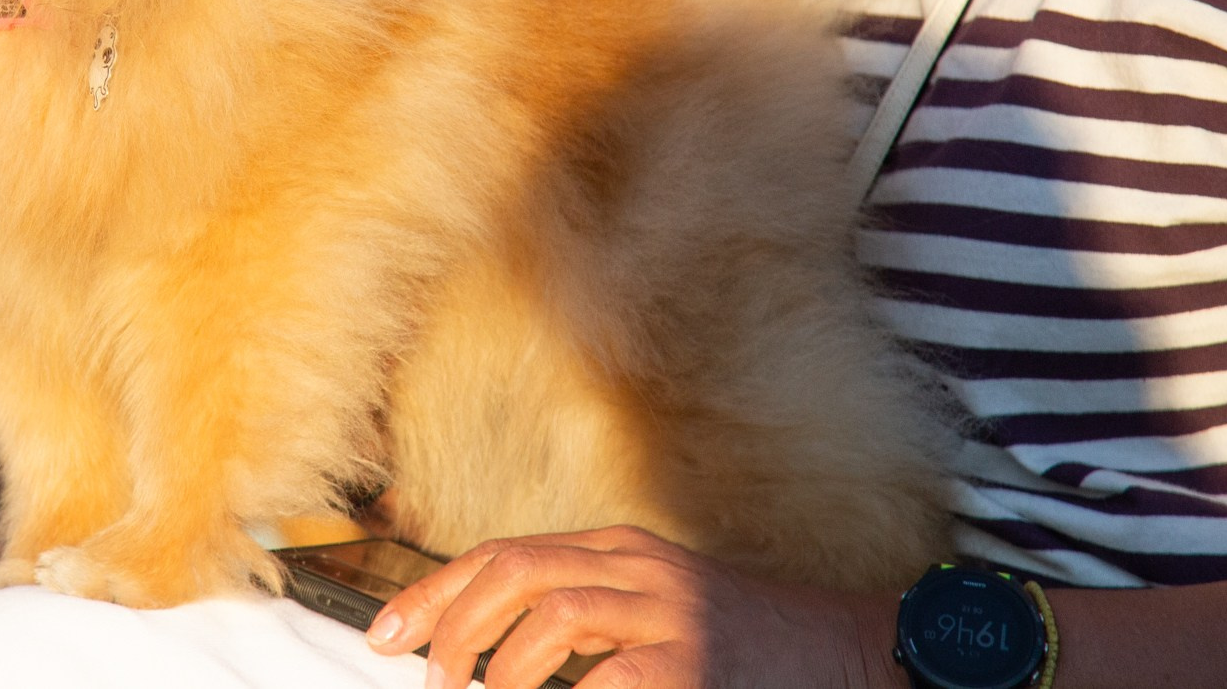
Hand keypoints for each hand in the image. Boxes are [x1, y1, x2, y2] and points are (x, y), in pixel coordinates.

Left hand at [365, 527, 898, 688]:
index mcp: (617, 551)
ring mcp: (668, 612)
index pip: (500, 554)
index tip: (385, 633)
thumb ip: (581, 619)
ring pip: (551, 614)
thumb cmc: (738, 643)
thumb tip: (486, 652)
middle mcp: (636, 568)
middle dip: (452, 622)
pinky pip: (610, 679)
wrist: (841, 649)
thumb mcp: (653, 609)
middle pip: (512, 569)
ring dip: (499, 665)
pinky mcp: (694, 664)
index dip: (433, 593)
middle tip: (431, 676)